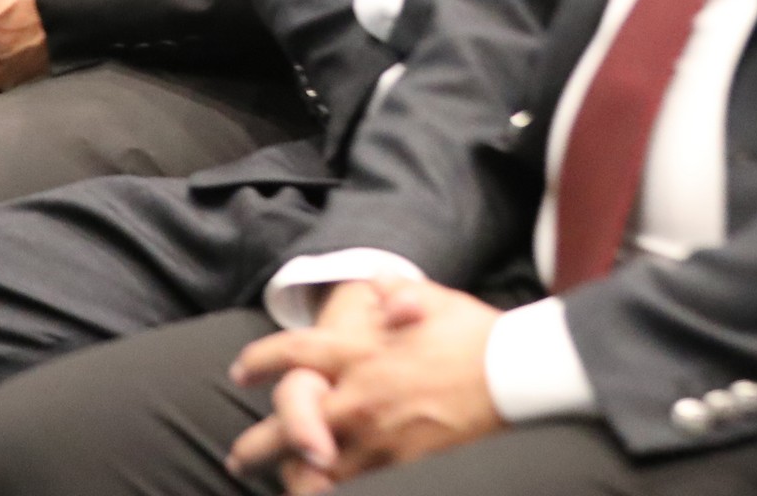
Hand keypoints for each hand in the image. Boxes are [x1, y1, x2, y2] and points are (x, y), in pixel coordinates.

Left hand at [232, 281, 503, 485]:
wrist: (517, 376)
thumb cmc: (478, 336)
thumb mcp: (434, 299)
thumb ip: (397, 291)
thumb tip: (376, 281)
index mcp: (362, 352)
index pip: (294, 354)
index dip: (261, 361)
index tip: (242, 370)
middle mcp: (360, 397)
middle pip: (287, 425)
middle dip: (255, 446)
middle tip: (238, 458)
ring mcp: (378, 439)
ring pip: (314, 468)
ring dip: (290, 477)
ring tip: (278, 486)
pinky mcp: (401, 468)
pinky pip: (354, 487)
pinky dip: (333, 491)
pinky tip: (324, 493)